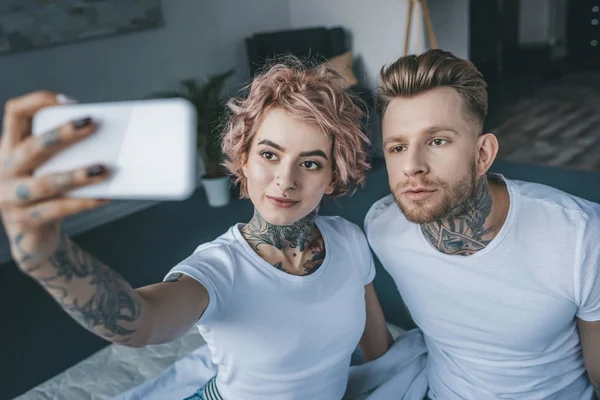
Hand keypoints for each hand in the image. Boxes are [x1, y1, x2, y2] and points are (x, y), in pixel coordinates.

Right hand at [0, 91, 110, 270]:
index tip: (71, 102)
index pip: (15, 114)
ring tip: (103, 169)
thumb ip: (64, 153)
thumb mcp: (46, 169)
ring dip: (77, 175)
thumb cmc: (46, 196)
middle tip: (92, 124)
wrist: (33, 240)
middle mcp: (4, 170)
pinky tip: (104, 197)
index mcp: (9, 149)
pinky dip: (83, 203)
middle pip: (32, 147)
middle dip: (63, 134)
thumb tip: (108, 137)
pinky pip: (57, 210)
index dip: (38, 101)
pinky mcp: (24, 222)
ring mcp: (10, 198)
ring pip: (45, 183)